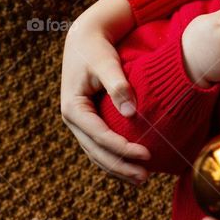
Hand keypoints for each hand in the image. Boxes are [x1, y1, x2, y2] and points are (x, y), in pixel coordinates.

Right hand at [61, 0, 151, 184]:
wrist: (85, 40)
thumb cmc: (96, 49)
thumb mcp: (106, 63)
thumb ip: (118, 85)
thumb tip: (131, 113)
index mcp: (72, 107)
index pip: (99, 135)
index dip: (122, 148)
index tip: (147, 154)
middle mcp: (72, 119)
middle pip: (96, 152)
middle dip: (121, 166)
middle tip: (145, 177)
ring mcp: (79, 124)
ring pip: (96, 154)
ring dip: (118, 168)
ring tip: (142, 179)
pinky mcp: (88, 123)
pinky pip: (100, 147)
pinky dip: (115, 159)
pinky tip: (132, 167)